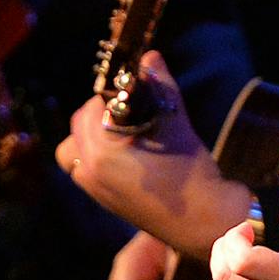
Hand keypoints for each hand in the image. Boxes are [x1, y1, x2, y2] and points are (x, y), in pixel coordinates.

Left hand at [54, 50, 251, 260]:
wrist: (204, 221)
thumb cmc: (190, 171)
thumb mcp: (176, 122)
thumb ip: (160, 86)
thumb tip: (149, 58)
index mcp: (101, 149)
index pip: (93, 106)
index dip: (113, 95)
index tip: (133, 93)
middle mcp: (89, 169)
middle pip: (78, 127)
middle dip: (100, 113)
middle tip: (130, 112)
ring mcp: (94, 188)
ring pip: (74, 151)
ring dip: (92, 137)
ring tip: (122, 135)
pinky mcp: (104, 201)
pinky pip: (85, 170)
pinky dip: (97, 158)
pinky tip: (127, 156)